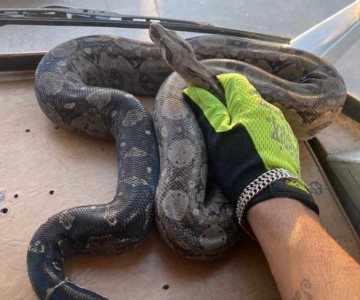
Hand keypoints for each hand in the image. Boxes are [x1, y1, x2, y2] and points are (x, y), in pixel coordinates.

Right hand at [183, 73, 318, 224]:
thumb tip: (194, 90)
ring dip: (244, 120)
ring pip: (257, 114)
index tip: (208, 98)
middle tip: (218, 126)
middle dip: (230, 106)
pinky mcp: (288, 140)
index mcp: (251, 104)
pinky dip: (257, 132)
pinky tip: (253, 151)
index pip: (234, 81)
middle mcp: (270, 108)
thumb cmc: (238, 163)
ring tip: (236, 142)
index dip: (218, 86)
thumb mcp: (217, 136)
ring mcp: (282, 125)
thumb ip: (208, 109)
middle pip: (246, 98)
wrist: (270, 193)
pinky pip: (268, 128)